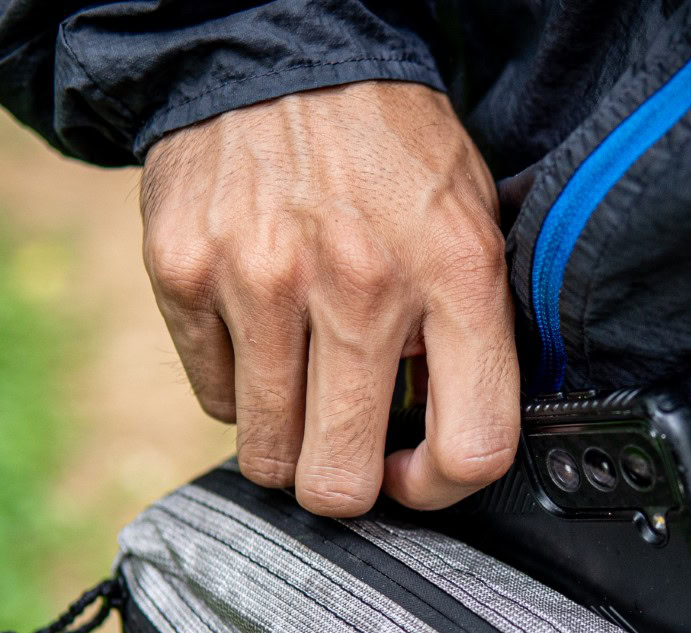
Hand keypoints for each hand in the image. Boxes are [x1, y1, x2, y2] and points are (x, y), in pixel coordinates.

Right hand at [140, 81, 518, 514]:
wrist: (283, 54)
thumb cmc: (392, 153)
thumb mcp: (471, 227)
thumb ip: (471, 336)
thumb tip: (440, 438)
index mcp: (454, 274)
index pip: (470, 447)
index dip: (440, 488)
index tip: (413, 471)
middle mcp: (358, 284)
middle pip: (340, 482)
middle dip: (345, 485)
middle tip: (349, 446)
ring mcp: (261, 281)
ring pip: (268, 458)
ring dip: (290, 442)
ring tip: (306, 387)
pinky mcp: (187, 275)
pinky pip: (216, 401)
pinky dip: (242, 390)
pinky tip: (265, 338)